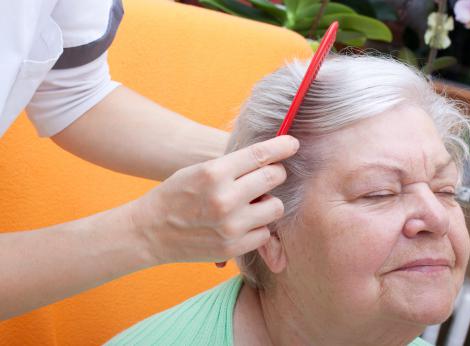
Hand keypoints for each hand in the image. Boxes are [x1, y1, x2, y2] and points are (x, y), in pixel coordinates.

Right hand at [129, 135, 299, 264]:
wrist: (149, 231)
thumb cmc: (175, 195)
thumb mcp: (199, 171)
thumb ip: (233, 166)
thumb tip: (270, 160)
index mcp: (214, 172)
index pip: (260, 154)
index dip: (282, 146)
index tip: (293, 144)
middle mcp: (225, 198)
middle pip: (274, 177)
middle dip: (275, 174)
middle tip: (268, 176)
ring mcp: (230, 225)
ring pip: (276, 207)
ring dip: (268, 203)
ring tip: (252, 204)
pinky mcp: (232, 247)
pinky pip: (265, 233)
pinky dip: (258, 227)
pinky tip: (242, 223)